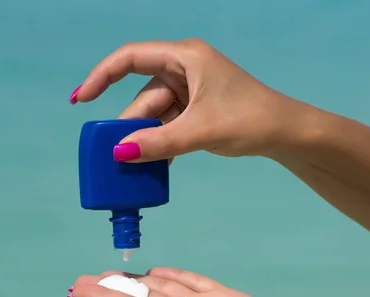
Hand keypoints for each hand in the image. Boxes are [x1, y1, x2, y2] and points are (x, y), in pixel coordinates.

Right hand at [69, 39, 302, 160]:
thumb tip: (119, 153)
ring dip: (146, 139)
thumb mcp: (200, 131)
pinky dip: (160, 142)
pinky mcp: (195, 110)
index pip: (131, 58)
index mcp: (185, 58)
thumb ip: (159, 142)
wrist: (286, 133)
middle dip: (131, 126)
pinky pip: (166, 125)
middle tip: (115, 155)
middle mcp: (183, 69)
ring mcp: (189, 91)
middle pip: (142, 96)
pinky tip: (154, 163)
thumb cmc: (250, 119)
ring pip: (153, 115)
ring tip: (136, 166)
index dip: (102, 76)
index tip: (82, 100)